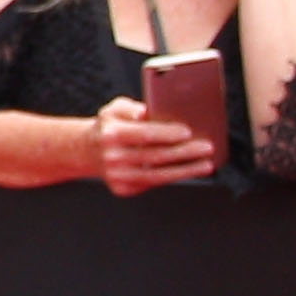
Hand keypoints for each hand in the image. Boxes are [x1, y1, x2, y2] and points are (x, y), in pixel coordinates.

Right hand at [91, 95, 213, 195]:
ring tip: (206, 164)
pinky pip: (153, 184)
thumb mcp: (114, 110)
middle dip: (184, 153)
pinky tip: (190, 171)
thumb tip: (144, 113)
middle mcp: (112, 157)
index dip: (167, 134)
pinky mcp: (123, 189)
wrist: (88, 151)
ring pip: (157, 175)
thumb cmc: (110, 127)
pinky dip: (174, 178)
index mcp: (110, 134)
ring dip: (185, 170)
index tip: (188, 132)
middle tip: (206, 148)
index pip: (143, 134)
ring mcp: (116, 176)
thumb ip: (130, 107)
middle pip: (154, 156)